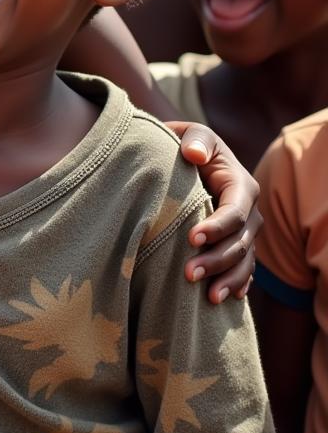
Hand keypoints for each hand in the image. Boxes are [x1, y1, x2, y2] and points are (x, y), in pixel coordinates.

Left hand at [168, 121, 259, 304]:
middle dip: (216, 260)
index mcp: (241, 186)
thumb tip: (194, 155)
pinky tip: (227, 299)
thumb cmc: (187, 144)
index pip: (235, 212)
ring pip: (243, 261)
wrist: (183, 157)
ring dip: (227, 280)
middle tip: (189, 274)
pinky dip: (237, 284)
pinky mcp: (237, 245)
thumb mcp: (192, 133)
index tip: (191, 238)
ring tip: (208, 298)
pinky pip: (244, 269)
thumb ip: (195, 139)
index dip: (217, 227)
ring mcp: (246, 232)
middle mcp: (250, 212)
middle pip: (240, 243)